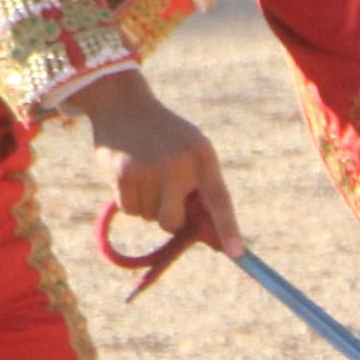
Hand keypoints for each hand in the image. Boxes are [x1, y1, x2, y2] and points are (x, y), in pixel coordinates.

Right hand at [66, 70, 243, 256]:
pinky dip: (128, 200)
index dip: (228, 229)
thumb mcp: (191, 152)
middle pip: (174, 222)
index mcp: (203, 156)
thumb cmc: (165, 137)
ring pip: (149, 217)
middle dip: (168, 218)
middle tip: (163, 195)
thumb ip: (201, 190)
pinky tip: (129, 175)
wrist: (124, 105)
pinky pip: (129, 210)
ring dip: (146, 204)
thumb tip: (212, 240)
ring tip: (144, 172)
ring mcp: (150, 169)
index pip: (219, 199)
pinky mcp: (123, 174)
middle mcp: (179, 163)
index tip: (236, 254)